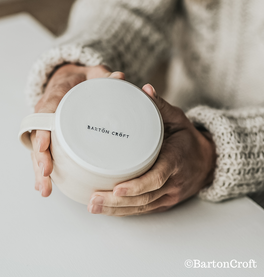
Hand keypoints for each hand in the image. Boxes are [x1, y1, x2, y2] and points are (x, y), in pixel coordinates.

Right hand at [30, 64, 124, 196]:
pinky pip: (44, 152)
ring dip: (39, 170)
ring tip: (45, 189)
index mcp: (55, 95)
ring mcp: (47, 126)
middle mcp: (46, 112)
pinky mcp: (51, 136)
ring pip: (37, 148)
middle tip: (46, 174)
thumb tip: (120, 77)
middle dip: (40, 157)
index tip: (44, 146)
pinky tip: (45, 184)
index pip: (45, 111)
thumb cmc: (81, 79)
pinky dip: (43, 169)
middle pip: (38, 135)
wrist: (69, 80)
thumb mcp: (93, 74)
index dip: (43, 129)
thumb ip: (104, 76)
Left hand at [88, 84, 215, 215]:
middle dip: (116, 202)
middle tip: (93, 201)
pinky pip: (144, 209)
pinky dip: (125, 211)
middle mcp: (172, 182)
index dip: (137, 186)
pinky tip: (108, 210)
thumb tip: (144, 89)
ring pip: (141, 207)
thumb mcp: (178, 119)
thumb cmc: (188, 139)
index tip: (117, 188)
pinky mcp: (164, 201)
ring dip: (116, 209)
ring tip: (94, 207)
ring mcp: (169, 195)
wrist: (207, 162)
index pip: (156, 178)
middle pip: (143, 198)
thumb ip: (160, 106)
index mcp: (175, 161)